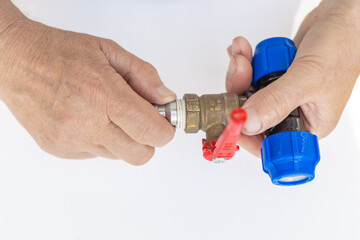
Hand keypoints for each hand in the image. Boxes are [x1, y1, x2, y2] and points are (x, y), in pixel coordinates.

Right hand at [0, 8, 174, 163]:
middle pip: (140, 154)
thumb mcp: (109, 51)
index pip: (150, 131)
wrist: (16, 60)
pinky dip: (101, 140)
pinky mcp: (59, 149)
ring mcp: (71, 140)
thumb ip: (143, 76)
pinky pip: (95, 154)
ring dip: (123, 138)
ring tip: (109, 113)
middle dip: (148, 139)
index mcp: (102, 95)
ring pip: (118, 155)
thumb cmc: (59, 52)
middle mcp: (86, 123)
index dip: (165, 130)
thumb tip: (166, 98)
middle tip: (141, 119)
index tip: (164, 122)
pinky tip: (90, 118)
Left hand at [226, 0, 359, 156]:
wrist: (342, 16)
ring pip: (246, 93)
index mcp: (307, 126)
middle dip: (239, 92)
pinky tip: (243, 50)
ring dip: (239, 72)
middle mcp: (291, 113)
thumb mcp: (308, 79)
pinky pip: (249, 76)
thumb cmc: (342, 46)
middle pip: (251, 116)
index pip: (269, 144)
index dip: (246, 135)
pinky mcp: (273, 77)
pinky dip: (243, 62)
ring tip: (242, 53)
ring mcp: (280, 94)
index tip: (230, 119)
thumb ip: (276, 102)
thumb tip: (247, 123)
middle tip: (239, 70)